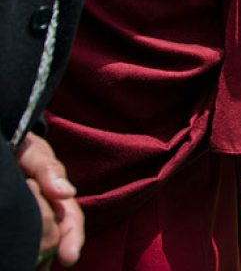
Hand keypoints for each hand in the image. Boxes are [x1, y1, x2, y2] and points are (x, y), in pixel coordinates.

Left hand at [17, 133, 83, 266]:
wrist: (4, 144)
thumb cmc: (19, 146)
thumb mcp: (34, 152)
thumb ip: (49, 169)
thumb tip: (67, 193)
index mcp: (58, 195)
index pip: (71, 219)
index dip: (73, 238)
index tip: (69, 257)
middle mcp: (49, 208)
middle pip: (59, 235)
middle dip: (57, 250)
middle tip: (52, 266)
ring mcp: (32, 217)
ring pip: (42, 240)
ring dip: (41, 255)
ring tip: (35, 269)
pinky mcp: (17, 222)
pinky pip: (23, 237)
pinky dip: (24, 249)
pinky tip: (22, 260)